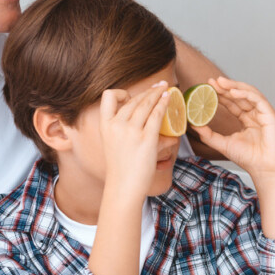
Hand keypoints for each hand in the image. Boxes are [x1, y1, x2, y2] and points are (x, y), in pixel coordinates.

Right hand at [99, 82, 169, 198]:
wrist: (123, 187)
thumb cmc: (121, 168)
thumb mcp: (113, 144)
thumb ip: (124, 131)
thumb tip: (141, 123)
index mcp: (105, 125)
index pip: (108, 97)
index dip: (121, 92)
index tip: (132, 96)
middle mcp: (116, 125)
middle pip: (133, 99)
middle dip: (148, 91)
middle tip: (159, 87)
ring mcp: (131, 131)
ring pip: (146, 103)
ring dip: (157, 93)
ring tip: (166, 89)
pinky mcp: (146, 138)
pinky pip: (157, 115)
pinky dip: (163, 103)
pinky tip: (169, 99)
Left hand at [192, 77, 274, 179]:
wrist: (265, 170)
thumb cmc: (250, 159)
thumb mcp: (223, 144)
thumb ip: (208, 135)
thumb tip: (193, 125)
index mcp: (248, 121)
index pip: (233, 103)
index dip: (221, 94)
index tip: (208, 87)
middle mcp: (257, 115)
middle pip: (240, 96)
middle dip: (226, 87)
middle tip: (212, 81)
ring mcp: (264, 114)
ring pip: (249, 94)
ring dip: (234, 86)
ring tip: (220, 82)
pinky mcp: (271, 115)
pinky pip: (258, 99)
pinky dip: (245, 94)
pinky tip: (233, 92)